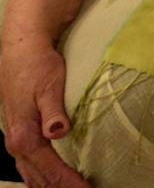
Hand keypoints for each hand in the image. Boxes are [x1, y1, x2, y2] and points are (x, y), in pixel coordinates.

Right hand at [0, 35, 90, 187]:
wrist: (21, 49)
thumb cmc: (37, 65)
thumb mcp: (49, 85)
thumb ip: (54, 111)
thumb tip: (58, 132)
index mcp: (24, 134)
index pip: (49, 169)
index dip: (68, 183)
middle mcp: (16, 142)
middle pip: (39, 178)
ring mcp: (16, 140)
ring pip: (32, 175)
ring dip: (50, 186)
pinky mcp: (20, 134)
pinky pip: (30, 165)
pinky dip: (42, 176)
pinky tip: (54, 180)